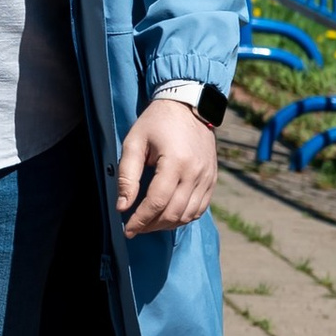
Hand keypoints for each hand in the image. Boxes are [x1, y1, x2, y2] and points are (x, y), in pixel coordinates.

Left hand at [117, 97, 218, 236]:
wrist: (188, 105)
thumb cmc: (156, 122)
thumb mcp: (134, 142)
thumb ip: (127, 175)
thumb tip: (122, 206)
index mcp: (176, 162)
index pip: (157, 202)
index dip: (141, 220)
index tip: (128, 230)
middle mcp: (196, 173)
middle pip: (174, 213)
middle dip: (152, 225)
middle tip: (135, 228)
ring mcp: (207, 177)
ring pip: (188, 215)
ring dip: (167, 225)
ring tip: (149, 224)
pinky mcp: (212, 179)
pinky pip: (200, 208)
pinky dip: (183, 217)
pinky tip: (168, 216)